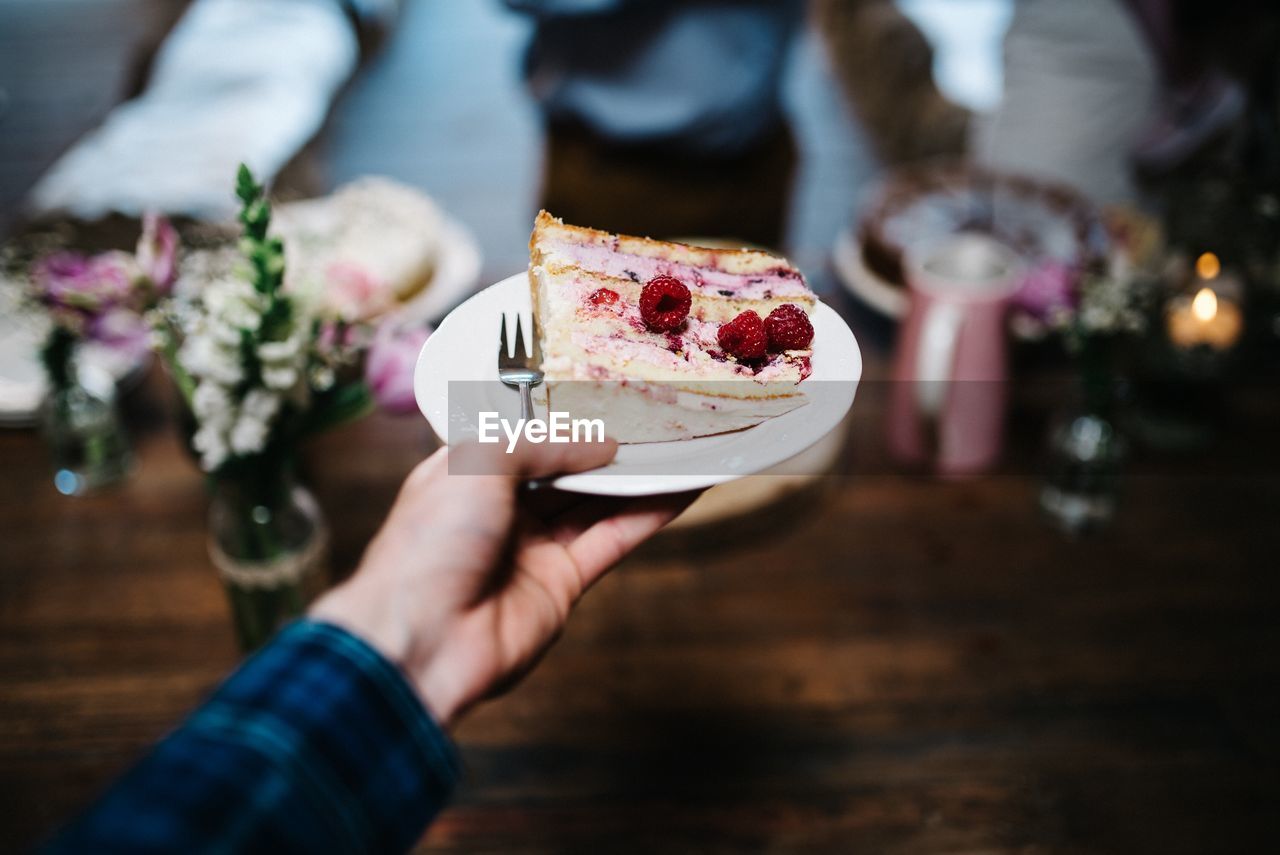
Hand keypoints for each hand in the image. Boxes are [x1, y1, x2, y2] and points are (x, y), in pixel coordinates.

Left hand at [310, 439, 697, 726]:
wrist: (421, 640)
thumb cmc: (430, 543)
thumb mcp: (478, 465)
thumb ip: (542, 445)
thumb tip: (601, 445)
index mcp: (467, 473)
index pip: (524, 436)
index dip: (565, 416)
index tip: (609, 391)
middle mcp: (502, 508)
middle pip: (567, 469)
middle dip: (610, 445)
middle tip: (659, 413)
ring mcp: (534, 547)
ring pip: (597, 502)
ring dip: (639, 476)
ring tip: (685, 442)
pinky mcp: (564, 584)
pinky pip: (613, 539)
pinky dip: (649, 514)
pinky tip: (683, 488)